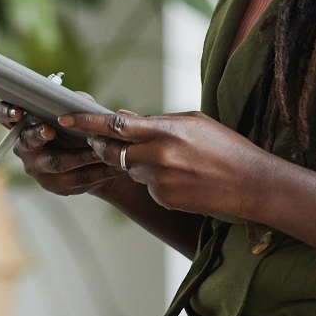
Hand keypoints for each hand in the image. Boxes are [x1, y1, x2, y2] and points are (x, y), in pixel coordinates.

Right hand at [0, 103, 127, 197]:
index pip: (3, 115)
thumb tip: (77, 100)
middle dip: (38, 135)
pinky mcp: (54, 185)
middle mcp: (24, 147)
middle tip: (50, 131)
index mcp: (23, 124)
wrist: (91, 159)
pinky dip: (96, 171)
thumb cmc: (77, 128)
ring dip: (80, 155)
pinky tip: (112, 166)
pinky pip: (75, 179)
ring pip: (56, 162)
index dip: (7, 113)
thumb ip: (73, 102)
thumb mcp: (75, 109)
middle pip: (27, 141)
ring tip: (100, 150)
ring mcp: (37, 168)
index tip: (19, 113)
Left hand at [55, 110, 275, 220]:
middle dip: (105, 146)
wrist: (250, 183)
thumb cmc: (224, 146)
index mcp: (165, 130)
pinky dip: (155, 182)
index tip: (65, 117)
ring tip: (173, 161)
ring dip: (139, 164)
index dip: (86, 122)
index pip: (115, 124)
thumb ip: (154, 122)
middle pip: (113, 151)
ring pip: (130, 170)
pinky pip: (147, 187)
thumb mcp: (192, 123)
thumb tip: (121, 118)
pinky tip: (182, 178)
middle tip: (106, 142)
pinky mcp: (163, 198)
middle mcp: (158, 155)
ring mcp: (159, 180)